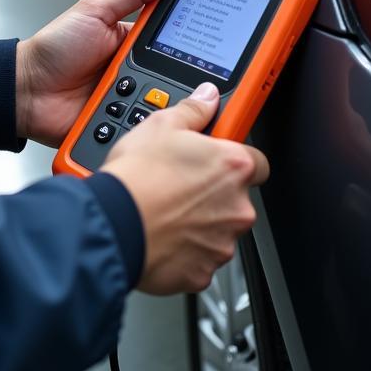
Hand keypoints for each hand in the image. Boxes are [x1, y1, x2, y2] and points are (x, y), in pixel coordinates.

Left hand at [16, 0, 174, 145]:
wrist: (27, 91)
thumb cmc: (54, 49)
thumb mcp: (94, 11)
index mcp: (134, 37)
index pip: (173, 32)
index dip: (189, 31)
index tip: (208, 27)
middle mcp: (137, 66)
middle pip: (176, 69)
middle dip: (175, 69)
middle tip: (159, 65)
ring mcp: (132, 94)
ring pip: (165, 98)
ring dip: (159, 95)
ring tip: (141, 88)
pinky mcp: (125, 121)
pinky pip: (146, 123)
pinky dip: (147, 120)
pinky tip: (141, 114)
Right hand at [102, 83, 269, 294]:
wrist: (113, 223)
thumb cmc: (137, 177)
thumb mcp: (161, 126)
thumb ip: (193, 111)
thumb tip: (207, 97)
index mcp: (233, 167)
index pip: (257, 162)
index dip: (234, 161)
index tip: (216, 160)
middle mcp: (237, 206)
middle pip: (236, 199)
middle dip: (213, 195)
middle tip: (181, 186)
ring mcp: (222, 242)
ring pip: (218, 231)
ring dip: (200, 223)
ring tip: (166, 210)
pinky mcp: (203, 272)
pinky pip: (199, 259)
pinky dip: (185, 251)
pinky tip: (162, 235)